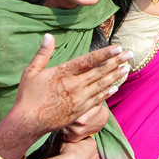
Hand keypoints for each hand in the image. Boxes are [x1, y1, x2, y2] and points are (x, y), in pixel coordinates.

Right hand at [5, 36, 130, 140]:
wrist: (28, 123)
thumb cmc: (28, 95)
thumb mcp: (31, 71)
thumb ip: (43, 53)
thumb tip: (48, 35)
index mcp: (63, 73)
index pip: (89, 60)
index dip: (105, 54)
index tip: (118, 48)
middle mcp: (74, 85)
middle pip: (100, 71)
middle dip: (116, 62)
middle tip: (130, 54)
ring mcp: (79, 99)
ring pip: (101, 85)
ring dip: (115, 75)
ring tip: (127, 68)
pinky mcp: (80, 111)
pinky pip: (97, 99)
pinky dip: (107, 92)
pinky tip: (116, 86)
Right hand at [36, 137, 101, 158]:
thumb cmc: (66, 152)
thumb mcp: (66, 139)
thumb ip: (69, 136)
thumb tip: (68, 133)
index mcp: (91, 143)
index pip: (87, 138)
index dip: (80, 140)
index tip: (74, 141)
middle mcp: (94, 152)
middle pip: (90, 148)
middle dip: (84, 149)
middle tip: (74, 150)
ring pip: (93, 158)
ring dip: (88, 158)